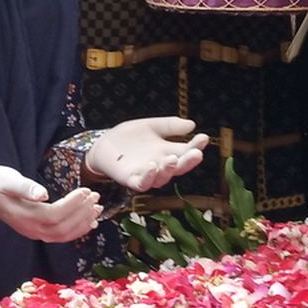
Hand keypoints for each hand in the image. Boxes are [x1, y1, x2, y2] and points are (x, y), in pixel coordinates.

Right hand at [0, 165, 101, 242]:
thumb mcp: (7, 179)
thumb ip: (25, 187)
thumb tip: (42, 195)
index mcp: (24, 215)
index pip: (54, 215)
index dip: (72, 205)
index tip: (85, 191)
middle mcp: (30, 229)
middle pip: (62, 228)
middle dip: (82, 213)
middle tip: (96, 197)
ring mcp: (34, 232)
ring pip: (64, 235)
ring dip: (83, 223)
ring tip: (98, 208)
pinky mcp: (37, 231)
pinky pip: (61, 236)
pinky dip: (77, 230)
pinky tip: (89, 221)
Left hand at [85, 117, 208, 191]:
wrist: (104, 144)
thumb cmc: (130, 137)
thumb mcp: (151, 126)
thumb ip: (169, 126)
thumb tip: (192, 124)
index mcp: (168, 152)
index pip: (186, 152)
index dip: (196, 146)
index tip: (204, 137)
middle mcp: (160, 166)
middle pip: (178, 168)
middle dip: (188, 162)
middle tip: (196, 153)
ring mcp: (146, 174)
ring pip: (162, 178)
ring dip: (168, 170)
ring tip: (172, 159)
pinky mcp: (130, 179)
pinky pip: (141, 183)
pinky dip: (148, 177)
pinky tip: (152, 166)